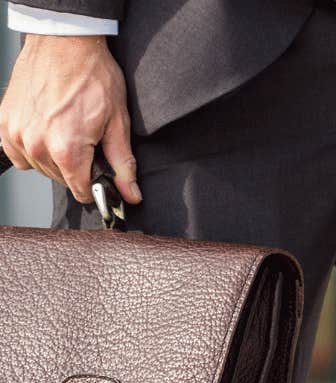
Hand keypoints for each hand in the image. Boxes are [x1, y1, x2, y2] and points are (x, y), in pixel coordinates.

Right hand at [0, 34, 140, 204]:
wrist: (63, 43)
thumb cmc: (92, 76)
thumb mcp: (117, 122)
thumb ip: (122, 164)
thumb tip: (130, 194)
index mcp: (66, 149)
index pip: (81, 190)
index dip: (95, 185)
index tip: (101, 174)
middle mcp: (36, 144)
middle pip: (60, 179)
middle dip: (77, 168)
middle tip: (87, 142)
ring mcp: (17, 133)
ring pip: (38, 167)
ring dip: (53, 158)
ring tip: (67, 131)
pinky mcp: (4, 122)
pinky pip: (17, 152)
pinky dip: (31, 148)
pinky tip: (47, 131)